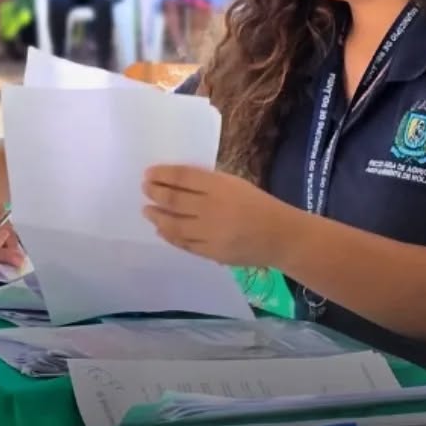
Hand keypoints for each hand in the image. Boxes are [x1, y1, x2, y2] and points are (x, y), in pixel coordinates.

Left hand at [141, 165, 292, 266]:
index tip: (149, 173)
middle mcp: (212, 209)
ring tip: (147, 210)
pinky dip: (169, 236)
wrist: (281, 237)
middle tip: (144, 189)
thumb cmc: (258, 204)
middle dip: (155, 193)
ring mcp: (210, 233)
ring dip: (157, 216)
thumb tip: (174, 182)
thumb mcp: (234, 184)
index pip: (182, 178)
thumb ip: (207, 183)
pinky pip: (184, 244)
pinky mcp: (211, 252)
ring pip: (174, 225)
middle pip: (173, 200)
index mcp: (220, 187)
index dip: (162, 174)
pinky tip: (162, 230)